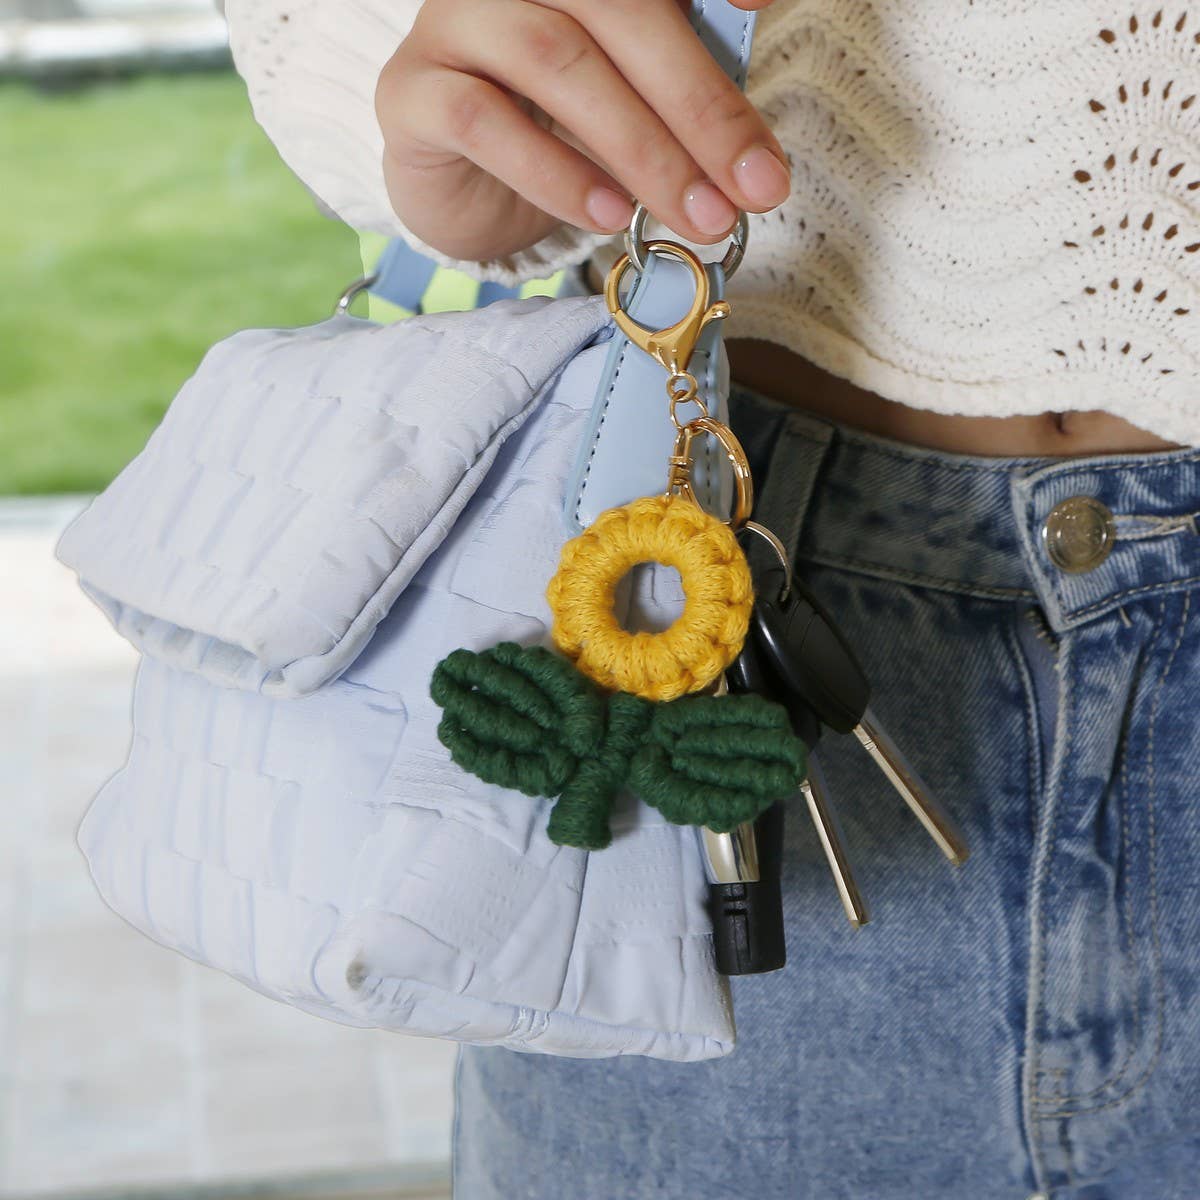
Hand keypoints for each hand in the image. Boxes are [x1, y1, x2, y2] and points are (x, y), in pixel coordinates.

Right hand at [375, 0, 786, 261]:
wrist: (462, 188)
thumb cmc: (559, 132)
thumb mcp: (633, 97)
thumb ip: (685, 78)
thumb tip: (755, 110)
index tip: (759, 9)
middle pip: (619, 10)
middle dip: (699, 109)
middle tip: (754, 190)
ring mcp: (453, 21)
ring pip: (556, 61)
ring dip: (640, 149)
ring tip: (694, 216)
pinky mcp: (411, 90)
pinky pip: (486, 122)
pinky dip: (557, 174)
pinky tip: (609, 215)